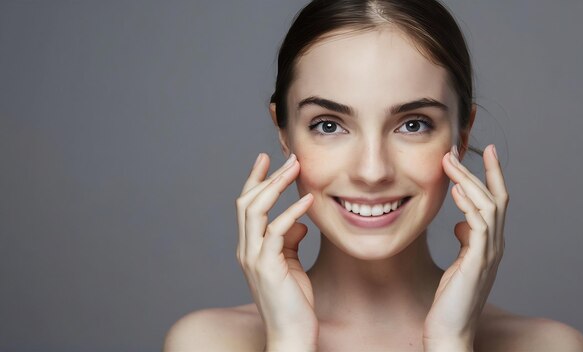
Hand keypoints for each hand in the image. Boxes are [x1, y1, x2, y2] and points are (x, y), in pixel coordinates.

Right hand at [236, 152, 317, 350]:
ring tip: (295, 168)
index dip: (255, 181)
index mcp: (250, 248)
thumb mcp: (292, 265)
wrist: (292, 334)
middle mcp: (247, 250)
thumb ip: (290, 241)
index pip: (247, 207)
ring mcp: (254, 258)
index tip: (266, 159)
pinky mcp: (268, 267)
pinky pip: (277, 232)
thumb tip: (299, 222)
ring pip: (256, 211)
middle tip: (288, 158)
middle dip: (267, 177)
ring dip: (276, 186)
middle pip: (248, 203)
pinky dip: (292, 212)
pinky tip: (308, 201)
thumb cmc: (293, 302)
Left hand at [423, 144, 508, 350]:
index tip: (484, 151)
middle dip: (479, 170)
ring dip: (468, 181)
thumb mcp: (459, 263)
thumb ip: (465, 242)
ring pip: (488, 206)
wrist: (451, 330)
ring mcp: (489, 253)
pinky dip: (469, 206)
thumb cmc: (451, 299)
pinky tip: (457, 192)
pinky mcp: (477, 262)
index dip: (492, 176)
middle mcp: (495, 245)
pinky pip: (478, 226)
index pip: (496, 202)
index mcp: (490, 244)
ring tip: (449, 162)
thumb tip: (461, 224)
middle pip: (496, 198)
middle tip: (457, 150)